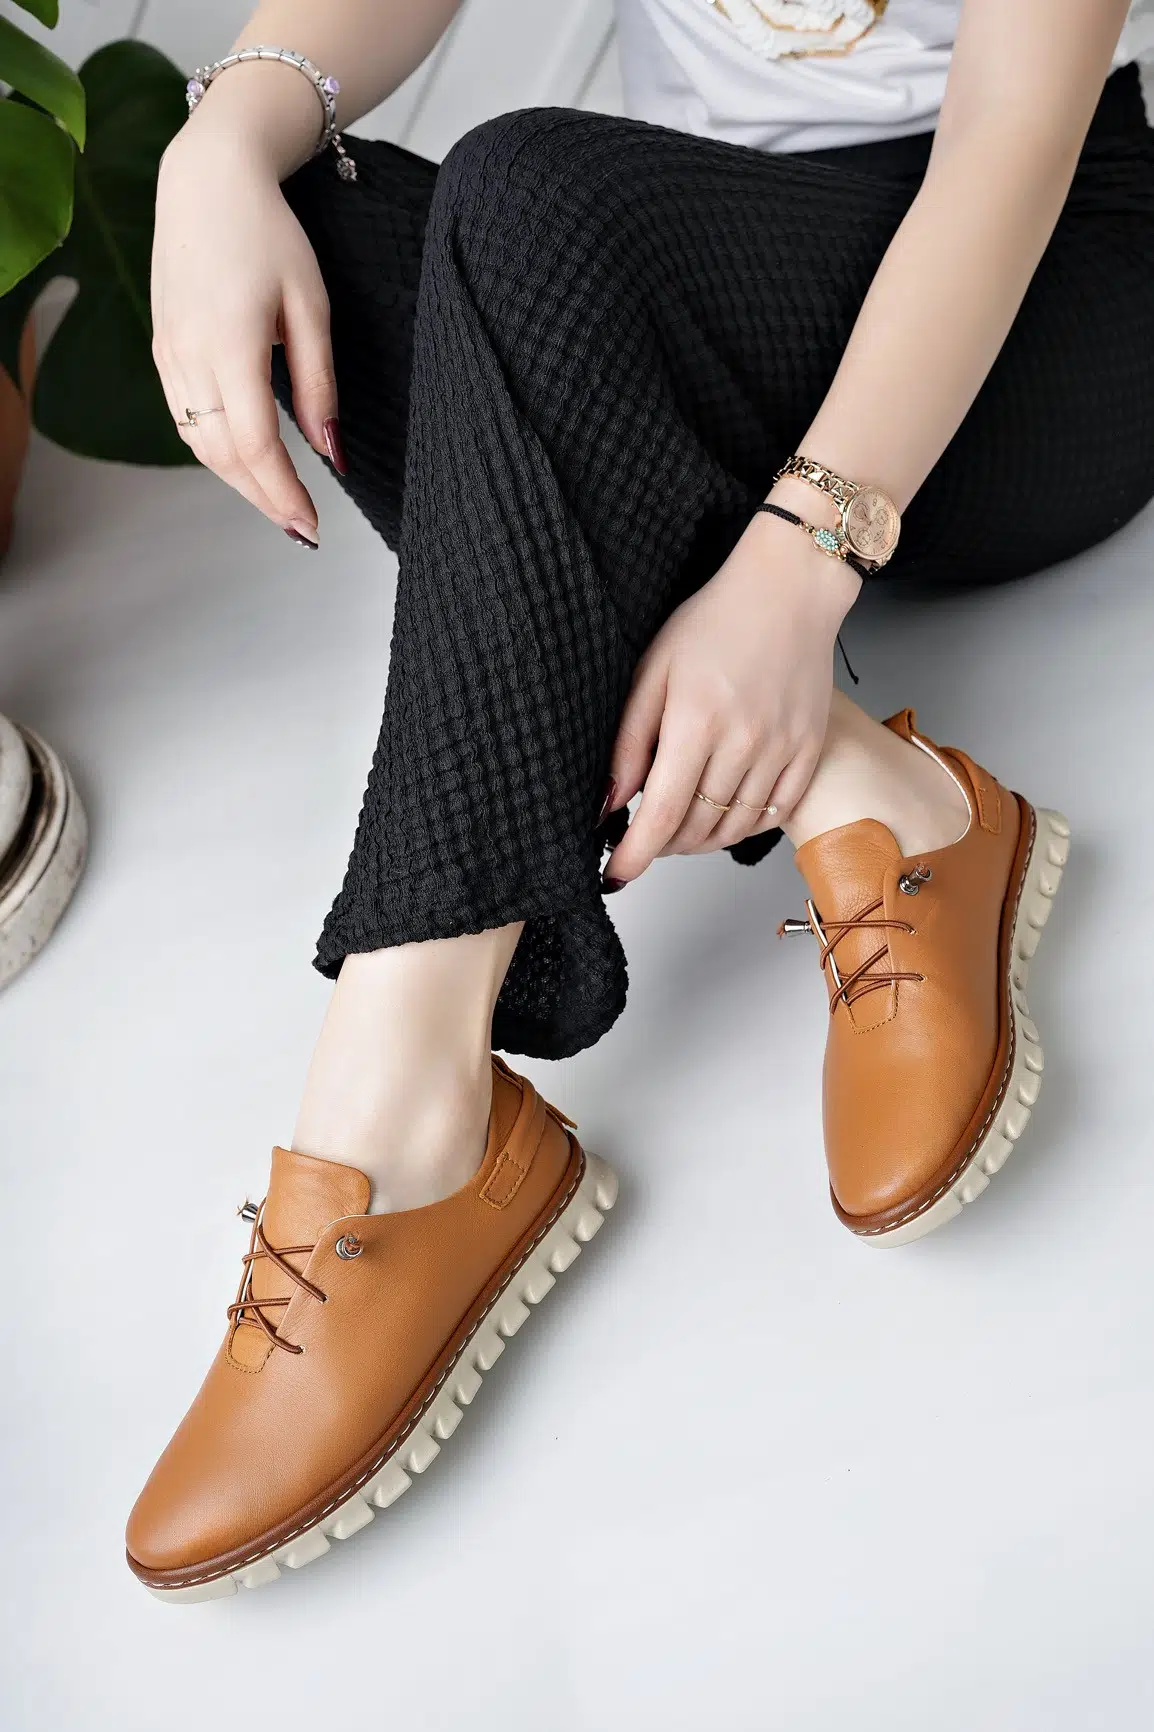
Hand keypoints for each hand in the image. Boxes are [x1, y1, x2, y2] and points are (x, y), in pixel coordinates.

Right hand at [151, 124, 338, 543]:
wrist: (208, 181)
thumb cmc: (269, 234)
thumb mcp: (312, 306)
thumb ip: (319, 383)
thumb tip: (332, 452)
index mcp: (230, 345)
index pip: (256, 445)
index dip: (284, 493)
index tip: (312, 525)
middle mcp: (189, 356)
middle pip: (223, 456)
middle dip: (263, 499)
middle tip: (301, 528)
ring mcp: (169, 354)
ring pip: (198, 444)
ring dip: (238, 480)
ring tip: (278, 502)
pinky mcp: (162, 349)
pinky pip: (184, 418)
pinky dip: (215, 451)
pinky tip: (245, 460)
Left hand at [601, 510, 859, 886]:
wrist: (789, 591)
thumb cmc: (714, 622)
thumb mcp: (652, 671)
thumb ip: (629, 742)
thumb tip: (610, 803)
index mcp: (696, 722)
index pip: (661, 814)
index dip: (635, 855)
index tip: (616, 874)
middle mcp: (743, 743)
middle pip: (696, 829)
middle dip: (663, 845)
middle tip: (647, 833)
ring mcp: (781, 749)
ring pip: (734, 828)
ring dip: (700, 840)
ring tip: (682, 825)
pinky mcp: (809, 750)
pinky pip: (774, 815)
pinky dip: (744, 826)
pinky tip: (725, 813)